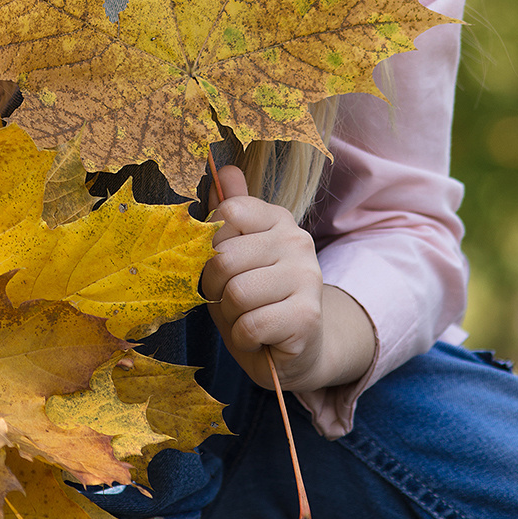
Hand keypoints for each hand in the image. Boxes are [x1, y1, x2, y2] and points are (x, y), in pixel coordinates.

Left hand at [201, 164, 375, 393]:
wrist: (299, 348)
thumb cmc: (259, 299)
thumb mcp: (238, 255)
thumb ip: (230, 213)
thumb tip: (225, 169)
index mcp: (277, 219)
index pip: (227, 213)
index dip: (210, 246)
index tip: (223, 265)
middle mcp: (297, 241)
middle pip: (223, 258)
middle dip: (215, 289)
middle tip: (233, 301)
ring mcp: (306, 278)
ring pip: (235, 294)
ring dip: (231, 316)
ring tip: (248, 319)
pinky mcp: (307, 316)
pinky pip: (249, 326)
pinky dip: (244, 339)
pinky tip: (260, 338)